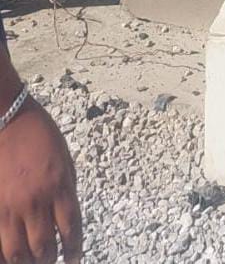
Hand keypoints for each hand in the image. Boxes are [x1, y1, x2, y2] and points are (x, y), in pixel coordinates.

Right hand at [0, 98, 81, 263]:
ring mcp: (12, 205)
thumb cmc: (39, 133)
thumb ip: (67, 188)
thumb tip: (68, 218)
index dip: (73, 251)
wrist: (8, 118)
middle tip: (51, 261)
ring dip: (27, 263)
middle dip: (49, 261)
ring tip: (31, 262)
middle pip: (44, 248)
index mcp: (59, 185)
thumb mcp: (64, 157)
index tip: (73, 260)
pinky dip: (5, 255)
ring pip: (18, 253)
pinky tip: (11, 256)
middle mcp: (36, 199)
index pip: (71, 230)